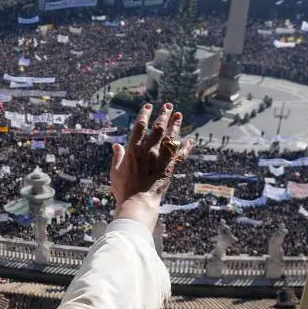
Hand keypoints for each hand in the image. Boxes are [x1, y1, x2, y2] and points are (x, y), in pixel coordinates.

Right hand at [110, 103, 193, 229]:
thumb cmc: (124, 188)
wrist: (138, 202)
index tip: (148, 106)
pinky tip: (191, 140)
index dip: (145, 114)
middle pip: (158, 128)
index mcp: (134, 149)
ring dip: (176, 125)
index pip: (140, 126)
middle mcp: (149, 150)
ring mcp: (161, 158)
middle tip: (168, 106)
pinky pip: (181, 155)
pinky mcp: (170, 168)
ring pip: (171, 137)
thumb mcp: (115, 171)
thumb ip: (117, 157)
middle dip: (164, 115)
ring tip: (179, 115)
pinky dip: (187, 147)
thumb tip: (116, 145)